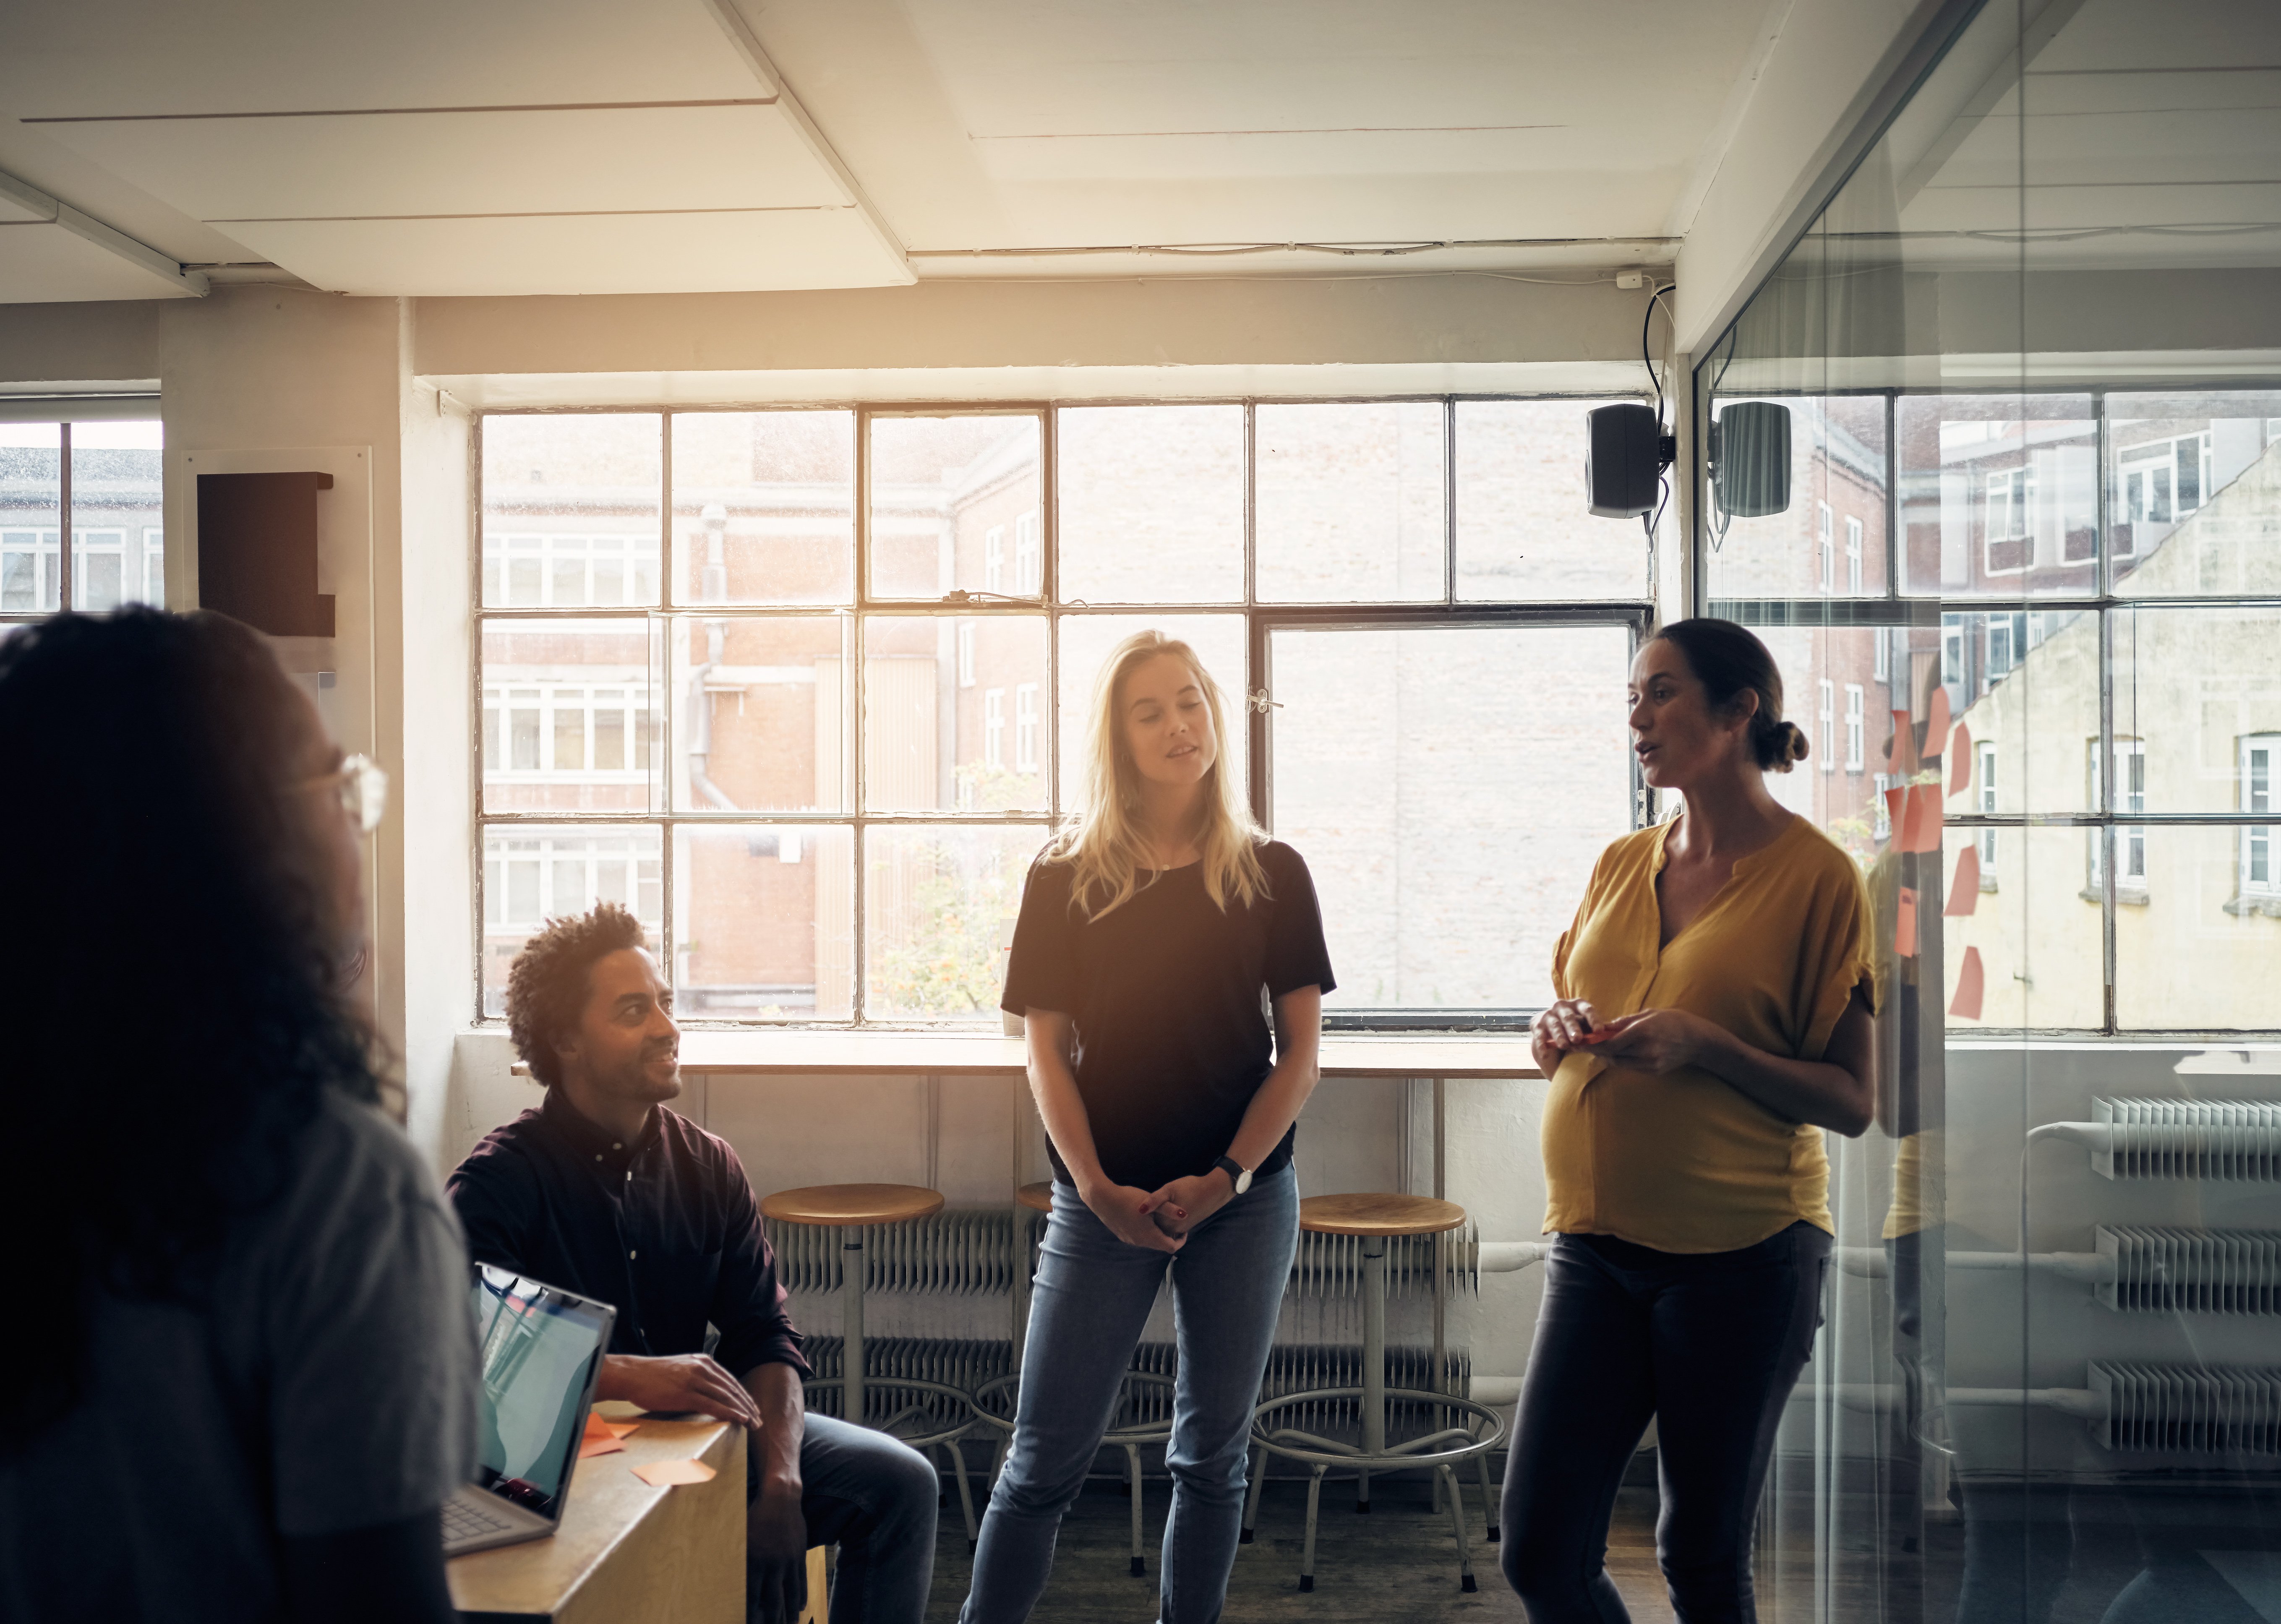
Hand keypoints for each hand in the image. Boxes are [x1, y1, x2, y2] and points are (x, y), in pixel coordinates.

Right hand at [597, 1353, 764, 1429]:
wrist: (632, 1374)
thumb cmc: (653, 1375)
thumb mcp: (681, 1368)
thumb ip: (698, 1377)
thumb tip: (710, 1393)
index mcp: (703, 1361)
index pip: (730, 1381)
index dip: (744, 1396)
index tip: (754, 1408)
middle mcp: (702, 1368)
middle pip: (732, 1389)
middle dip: (748, 1405)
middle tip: (760, 1420)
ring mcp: (694, 1380)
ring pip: (726, 1397)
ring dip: (743, 1411)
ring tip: (754, 1424)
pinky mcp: (685, 1394)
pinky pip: (713, 1405)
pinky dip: (729, 1413)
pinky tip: (739, 1420)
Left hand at [746, 1478, 808, 1623]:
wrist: (780, 1498)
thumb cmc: (754, 1516)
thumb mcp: (740, 1536)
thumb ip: (737, 1558)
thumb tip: (728, 1575)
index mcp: (753, 1561)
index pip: (751, 1596)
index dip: (750, 1613)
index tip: (750, 1623)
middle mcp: (771, 1564)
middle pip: (772, 1600)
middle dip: (771, 1619)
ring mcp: (788, 1561)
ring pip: (789, 1594)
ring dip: (788, 1613)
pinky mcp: (799, 1555)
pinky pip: (801, 1580)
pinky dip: (801, 1595)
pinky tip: (800, 1606)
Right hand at [1079, 1180, 1184, 1252]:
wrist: (1103, 1199)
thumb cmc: (1129, 1198)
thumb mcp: (1153, 1201)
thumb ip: (1170, 1209)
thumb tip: (1186, 1215)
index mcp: (1149, 1236)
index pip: (1171, 1247)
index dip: (1181, 1240)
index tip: (1183, 1228)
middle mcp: (1140, 1242)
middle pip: (1161, 1245)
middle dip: (1169, 1236)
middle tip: (1173, 1222)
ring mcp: (1130, 1241)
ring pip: (1150, 1242)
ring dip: (1158, 1234)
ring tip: (1159, 1218)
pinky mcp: (1123, 1236)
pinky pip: (1140, 1239)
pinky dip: (1147, 1232)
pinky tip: (1145, 1218)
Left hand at [1141, 1172, 1232, 1238]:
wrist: (1213, 1191)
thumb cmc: (1189, 1187)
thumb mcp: (1169, 1189)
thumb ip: (1154, 1200)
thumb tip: (1139, 1210)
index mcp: (1165, 1222)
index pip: (1146, 1222)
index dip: (1144, 1212)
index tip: (1144, 1203)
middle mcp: (1172, 1229)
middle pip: (1155, 1226)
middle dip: (1151, 1217)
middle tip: (1153, 1203)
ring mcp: (1180, 1229)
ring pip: (1164, 1227)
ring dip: (1160, 1218)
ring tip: (1161, 1204)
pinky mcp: (1187, 1226)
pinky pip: (1173, 1226)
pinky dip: (1169, 1219)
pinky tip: (1170, 1207)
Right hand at [1530, 998, 1601, 1074]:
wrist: (1552, 1028)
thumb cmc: (1576, 1027)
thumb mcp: (1586, 1026)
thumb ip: (1595, 1030)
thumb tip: (1613, 1036)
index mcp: (1578, 1004)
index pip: (1587, 1009)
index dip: (1593, 1019)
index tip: (1599, 1031)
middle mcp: (1562, 1007)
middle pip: (1569, 1017)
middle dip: (1573, 1027)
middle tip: (1578, 1038)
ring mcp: (1548, 1015)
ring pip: (1554, 1025)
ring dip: (1559, 1035)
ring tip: (1564, 1045)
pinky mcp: (1537, 1025)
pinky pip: (1539, 1035)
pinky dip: (1542, 1044)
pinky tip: (1545, 1054)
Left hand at [1588, 1007, 1723, 1073]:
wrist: (1699, 1040)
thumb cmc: (1674, 1021)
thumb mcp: (1649, 1014)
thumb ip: (1625, 1022)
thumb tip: (1605, 1027)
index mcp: (1643, 1032)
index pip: (1611, 1043)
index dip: (1594, 1044)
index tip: (1582, 1041)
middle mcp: (1646, 1050)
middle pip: (1612, 1055)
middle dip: (1597, 1051)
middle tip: (1586, 1046)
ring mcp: (1651, 1063)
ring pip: (1619, 1064)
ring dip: (1607, 1057)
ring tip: (1599, 1049)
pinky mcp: (1655, 1071)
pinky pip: (1631, 1068)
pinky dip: (1621, 1061)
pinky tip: (1617, 1054)